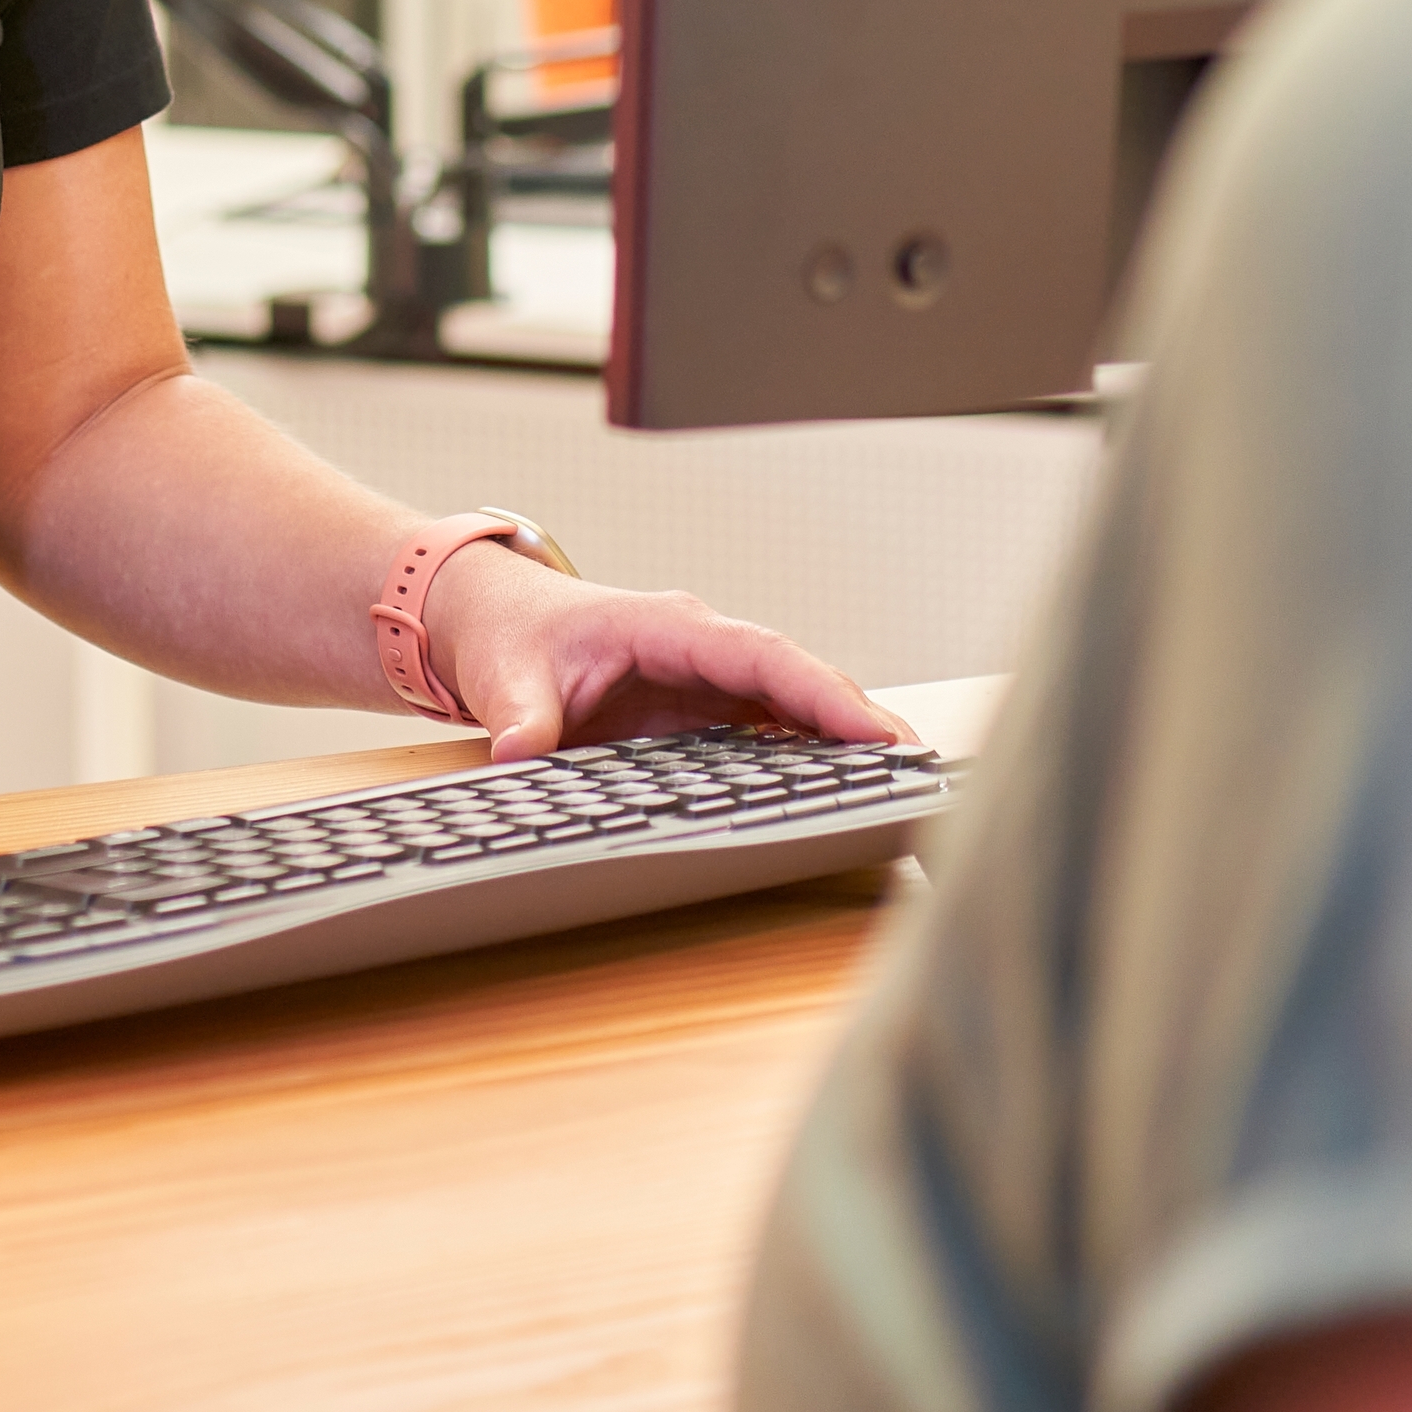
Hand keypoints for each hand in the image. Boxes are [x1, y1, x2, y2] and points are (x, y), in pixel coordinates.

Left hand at [420, 547, 904, 761]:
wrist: (497, 623)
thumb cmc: (511, 637)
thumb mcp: (508, 678)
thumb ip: (523, 717)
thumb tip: (522, 752)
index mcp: (668, 627)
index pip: (760, 654)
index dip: (818, 692)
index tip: (869, 730)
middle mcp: (701, 649)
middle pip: (796, 679)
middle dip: (855, 719)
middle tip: (914, 768)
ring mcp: (707, 680)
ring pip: (792, 703)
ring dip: (843, 738)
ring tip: (900, 784)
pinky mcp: (702, 710)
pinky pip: (770, 726)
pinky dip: (810, 753)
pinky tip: (844, 788)